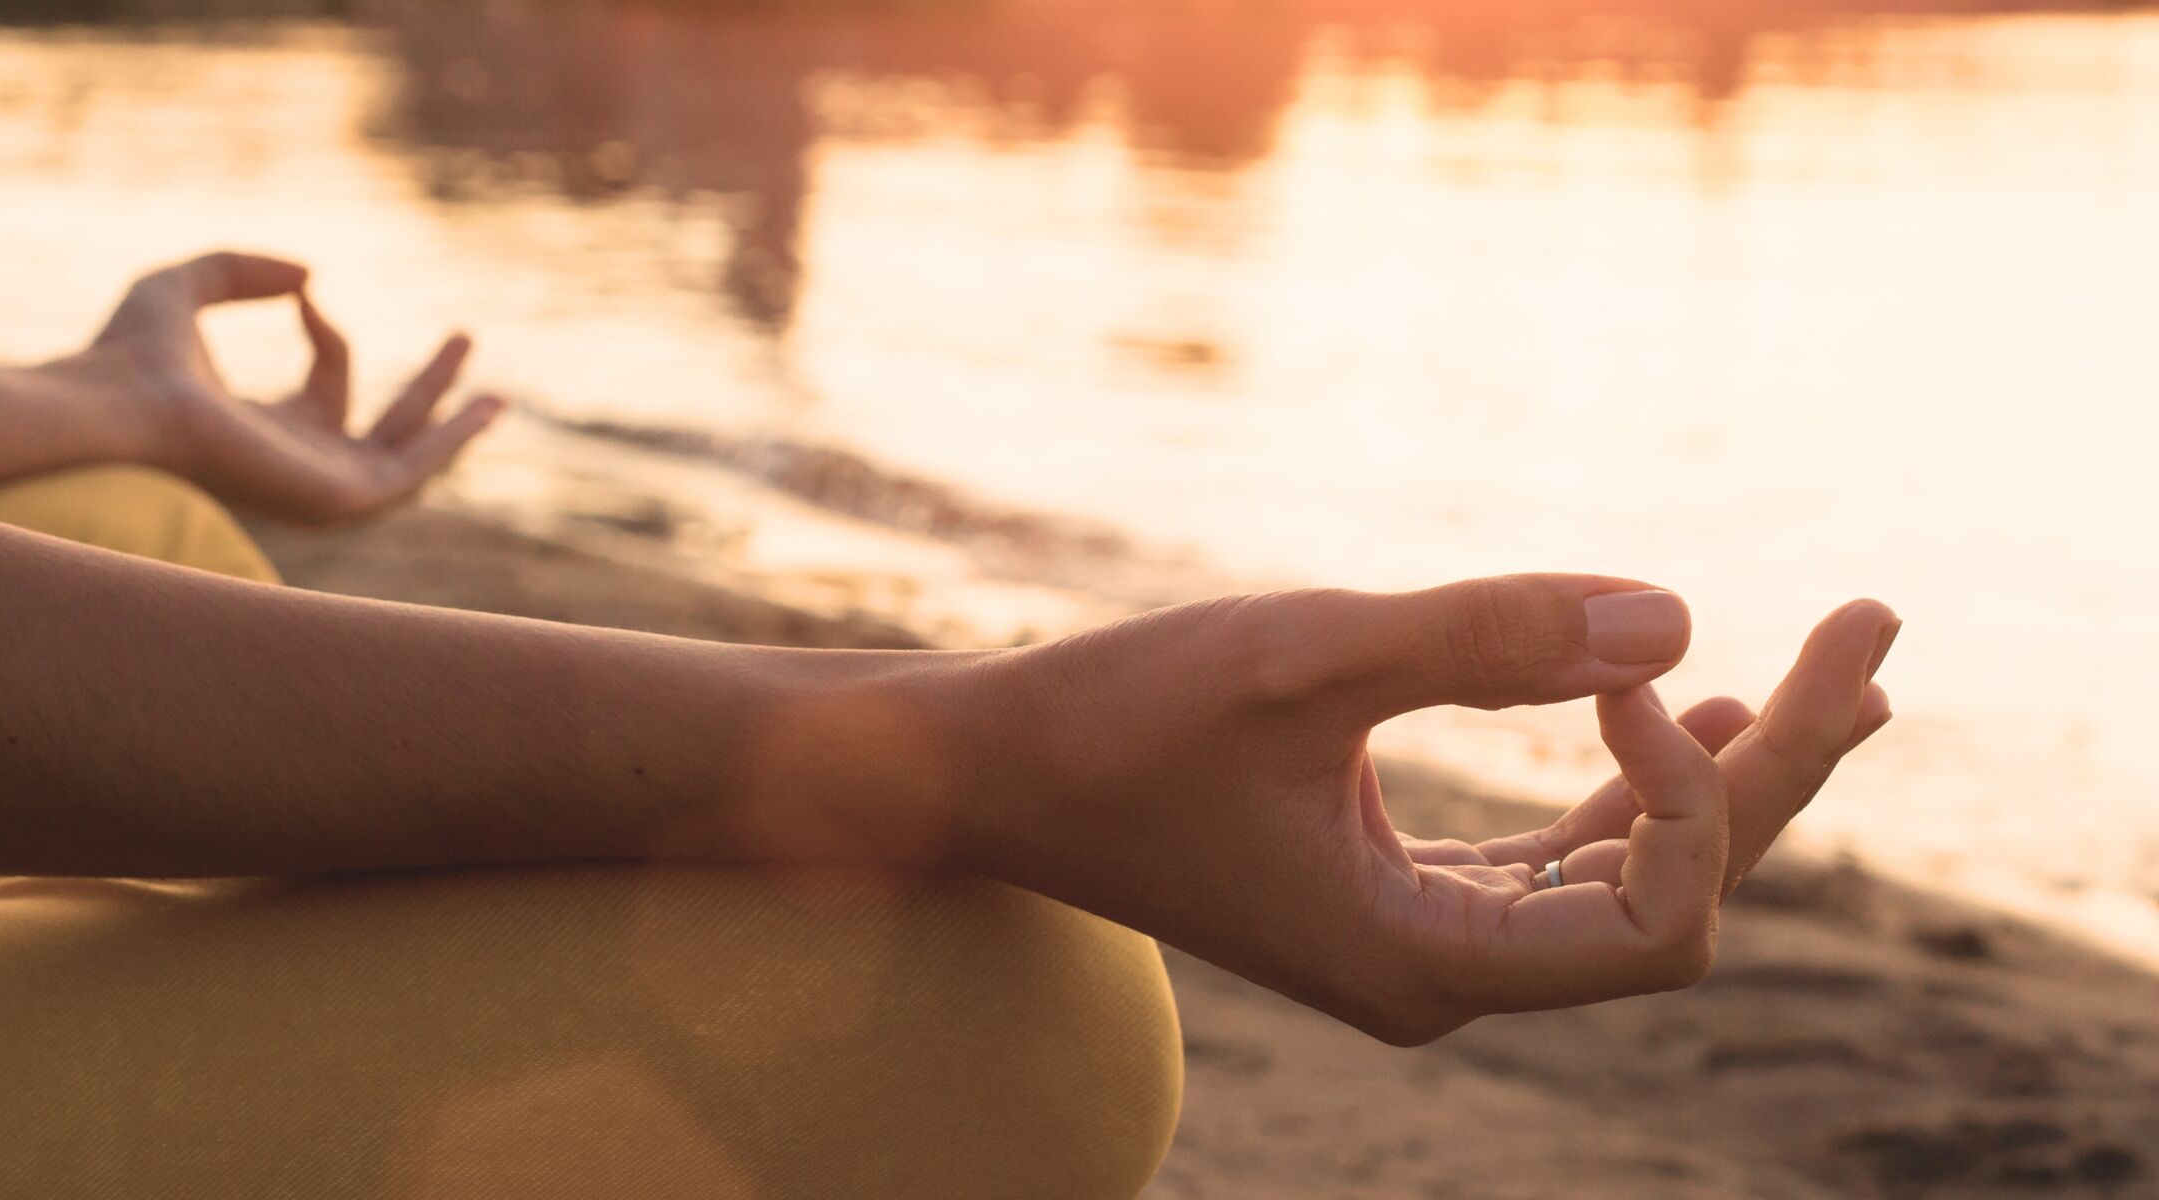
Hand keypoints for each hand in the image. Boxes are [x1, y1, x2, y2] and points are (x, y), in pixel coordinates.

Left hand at [48, 251, 504, 523]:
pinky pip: (410, 475)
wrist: (118, 405)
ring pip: (407, 462)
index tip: (304, 294)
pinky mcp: (333, 499)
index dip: (325, 331)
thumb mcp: (186, 285)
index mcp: (262, 430)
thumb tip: (309, 277)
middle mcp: (295, 466)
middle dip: (427, 387)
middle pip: (381, 429)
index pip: (326, 383)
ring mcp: (315, 489)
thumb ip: (242, 269)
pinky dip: (449, 444)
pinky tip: (481, 409)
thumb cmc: (127, 354)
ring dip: (453, 425)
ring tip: (497, 395)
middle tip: (464, 336)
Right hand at [961, 577, 1896, 1044]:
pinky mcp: (1394, 887)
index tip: (1625, 668)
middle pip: (1672, 895)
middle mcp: (1442, 975)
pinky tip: (1675, 709)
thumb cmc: (1121, 721)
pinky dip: (1624, 787)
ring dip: (1722, 774)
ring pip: (1623, 872)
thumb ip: (1484, 638)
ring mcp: (1422, 938)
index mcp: (1425, 964)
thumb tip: (1677, 612)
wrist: (994, 772)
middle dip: (1780, 767)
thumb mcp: (1302, 658)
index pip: (1655, 920)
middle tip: (1878, 628)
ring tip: (1831, 672)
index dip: (1690, 796)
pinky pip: (1555, 855)